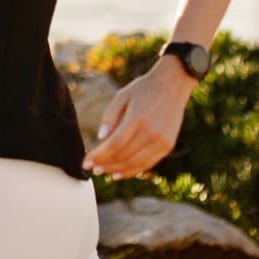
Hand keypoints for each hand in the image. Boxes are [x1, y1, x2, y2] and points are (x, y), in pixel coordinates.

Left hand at [81, 62, 196, 178]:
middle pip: (124, 156)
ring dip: (116, 170)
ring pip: (135, 163)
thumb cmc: (143, 90)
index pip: (115, 144)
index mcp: (137, 118)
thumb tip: (101, 139)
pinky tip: (119, 173)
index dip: (99, 156)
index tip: (86, 162)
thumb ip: (110, 117)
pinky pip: (148, 163)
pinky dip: (132, 170)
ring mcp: (162, 141)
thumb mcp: (122, 96)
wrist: (173, 85)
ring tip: (102, 171)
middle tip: (91, 168)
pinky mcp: (168, 145)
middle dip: (105, 165)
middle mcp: (152, 132)